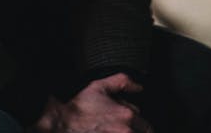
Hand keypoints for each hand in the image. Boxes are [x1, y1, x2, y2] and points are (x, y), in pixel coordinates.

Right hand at [29, 72, 153, 131]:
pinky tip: (108, 132)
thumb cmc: (80, 107)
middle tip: (123, 127)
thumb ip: (122, 82)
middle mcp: (125, 132)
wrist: (63, 124)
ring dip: (127, 132)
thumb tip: (139, 87)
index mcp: (126, 116)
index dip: (141, 124)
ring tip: (115, 129)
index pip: (147, 126)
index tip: (135, 124)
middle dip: (136, 130)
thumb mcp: (100, 86)